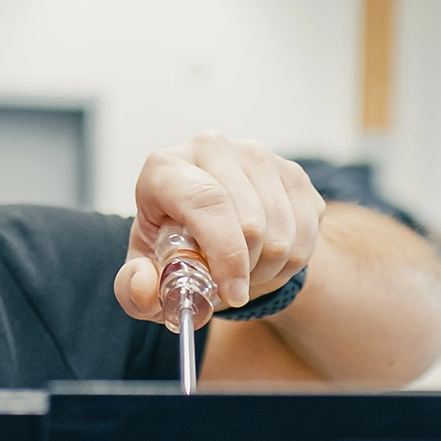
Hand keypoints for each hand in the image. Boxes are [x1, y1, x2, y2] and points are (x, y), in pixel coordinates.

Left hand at [113, 133, 323, 321]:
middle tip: (232, 289)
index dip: (224, 254)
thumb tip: (145, 285)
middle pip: (251, 222)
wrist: (212, 232)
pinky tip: (268, 260)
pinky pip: (307, 228)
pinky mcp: (291, 171)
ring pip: (282, 230)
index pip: (206, 202)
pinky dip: (293, 259)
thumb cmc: (172, 249)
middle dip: (246, 271)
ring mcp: (256, 155)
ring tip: (246, 273)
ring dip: (269, 269)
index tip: (233, 293)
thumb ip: (133, 288)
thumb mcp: (145, 274)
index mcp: (164, 167)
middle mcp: (210, 147)